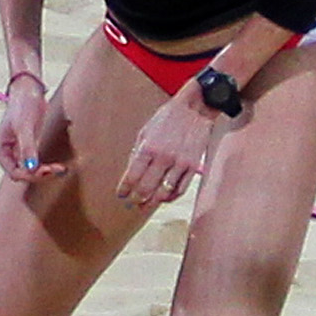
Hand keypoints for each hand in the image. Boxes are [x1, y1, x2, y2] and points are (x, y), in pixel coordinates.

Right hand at [0, 68, 63, 179]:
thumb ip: (27, 148)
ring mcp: (15, 152)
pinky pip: (35, 164)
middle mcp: (5, 153)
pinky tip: (57, 166)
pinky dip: (45, 166)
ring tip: (60, 169)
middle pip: (22, 174)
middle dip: (39, 174)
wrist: (29, 91)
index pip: (14, 172)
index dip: (31, 175)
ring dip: (43, 172)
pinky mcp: (26, 148)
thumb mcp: (25, 127)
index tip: (47, 170)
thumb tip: (31, 168)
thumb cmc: (23, 105)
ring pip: (29, 171)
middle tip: (57, 169)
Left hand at [114, 85, 223, 209]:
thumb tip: (130, 174)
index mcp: (148, 148)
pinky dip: (170, 197)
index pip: (131, 177)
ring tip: (146, 205)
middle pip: (145, 188)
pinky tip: (164, 198)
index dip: (124, 189)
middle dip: (136, 199)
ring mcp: (179, 163)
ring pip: (163, 193)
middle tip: (132, 203)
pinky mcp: (192, 166)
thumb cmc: (168, 119)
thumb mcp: (145, 131)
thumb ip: (137, 153)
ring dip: (152, 202)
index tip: (121, 195)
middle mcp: (163, 157)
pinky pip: (180, 189)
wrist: (194, 109)